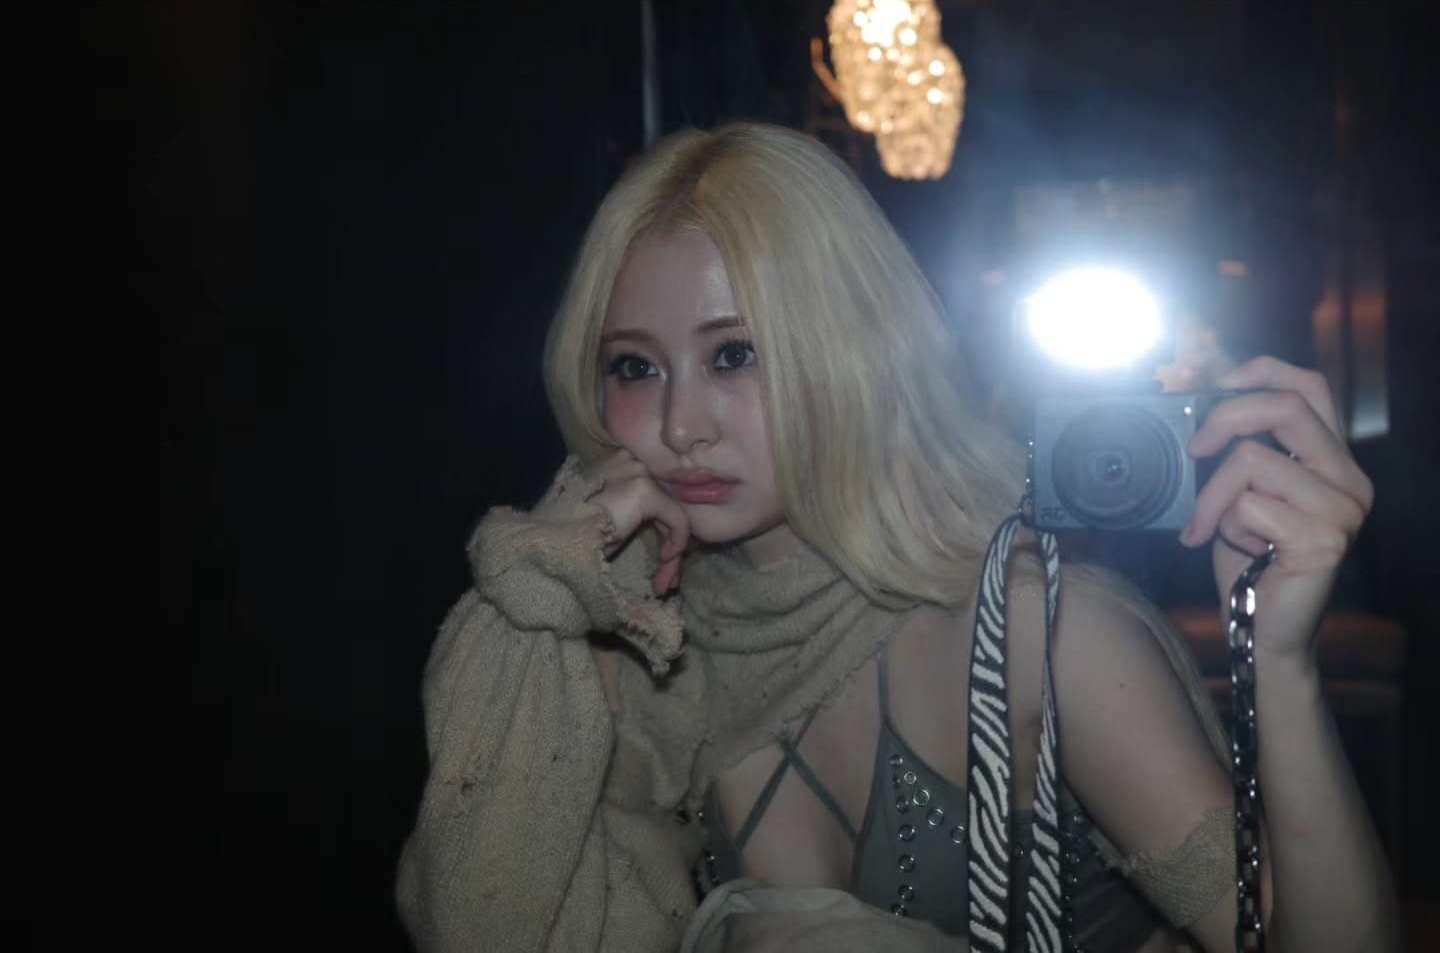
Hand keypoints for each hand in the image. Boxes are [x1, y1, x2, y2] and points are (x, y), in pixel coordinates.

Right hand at [583, 450, 689, 594]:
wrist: (551, 541)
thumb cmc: (569, 536)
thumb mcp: (604, 515)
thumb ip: (629, 510)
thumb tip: (663, 532)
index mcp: (615, 461)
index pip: (653, 492)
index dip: (659, 528)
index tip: (658, 560)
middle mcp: (627, 458)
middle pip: (664, 504)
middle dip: (668, 544)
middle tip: (665, 579)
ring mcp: (636, 471)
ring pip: (672, 514)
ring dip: (671, 554)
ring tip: (664, 583)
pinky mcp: (644, 489)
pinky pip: (677, 520)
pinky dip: (676, 544)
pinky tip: (664, 563)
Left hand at [1179, 357, 1373, 663]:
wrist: (1262, 630)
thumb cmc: (1247, 561)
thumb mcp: (1239, 493)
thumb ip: (1236, 451)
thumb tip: (1195, 400)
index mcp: (1331, 460)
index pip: (1309, 387)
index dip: (1262, 370)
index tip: (1216, 382)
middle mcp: (1347, 479)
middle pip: (1285, 407)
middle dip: (1225, 418)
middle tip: (1194, 448)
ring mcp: (1342, 509)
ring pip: (1253, 460)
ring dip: (1215, 496)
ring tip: (1218, 529)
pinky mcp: (1325, 539)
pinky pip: (1250, 506)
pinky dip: (1226, 526)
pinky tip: (1241, 551)